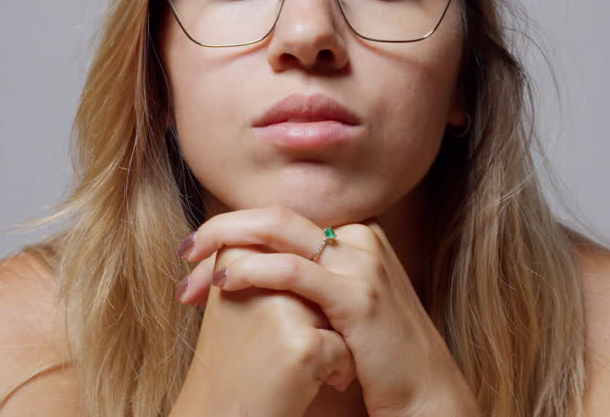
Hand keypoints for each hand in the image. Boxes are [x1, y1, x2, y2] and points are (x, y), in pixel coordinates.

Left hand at [176, 207, 480, 416]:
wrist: (425, 394)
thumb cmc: (376, 359)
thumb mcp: (340, 308)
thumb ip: (309, 282)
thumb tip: (251, 271)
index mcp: (355, 236)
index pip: (281, 219)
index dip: (234, 231)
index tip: (197, 257)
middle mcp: (360, 239)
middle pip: (275, 216)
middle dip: (222, 228)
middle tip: (184, 251)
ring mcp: (362, 263)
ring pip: (277, 232)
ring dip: (225, 247)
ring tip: (190, 276)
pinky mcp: (358, 296)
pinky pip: (293, 271)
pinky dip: (252, 270)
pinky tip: (224, 282)